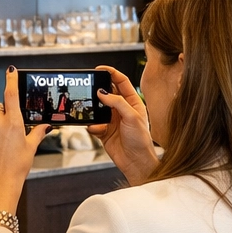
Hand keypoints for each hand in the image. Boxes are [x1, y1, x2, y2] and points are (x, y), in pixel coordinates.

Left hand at [0, 67, 48, 211]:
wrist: (1, 181)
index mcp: (13, 122)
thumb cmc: (17, 166)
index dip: (11, 80)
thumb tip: (46, 125)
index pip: (11, 94)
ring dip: (0, 126)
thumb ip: (38, 132)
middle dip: (9, 115)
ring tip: (6, 144)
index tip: (11, 71)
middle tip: (15, 131)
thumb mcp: (31, 147)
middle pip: (3, 110)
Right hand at [88, 66, 158, 185]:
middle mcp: (122, 110)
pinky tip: (96, 129)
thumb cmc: (141, 141)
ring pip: (98, 108)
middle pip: (107, 93)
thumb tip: (103, 92)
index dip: (111, 73)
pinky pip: (93, 124)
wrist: (136, 162)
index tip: (100, 69)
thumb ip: (117, 102)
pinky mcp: (104, 132)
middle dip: (98, 90)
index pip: (121, 82)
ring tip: (91, 110)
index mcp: (133, 103)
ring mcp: (112, 120)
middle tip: (90, 87)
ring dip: (93, 109)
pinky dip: (92, 126)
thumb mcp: (132, 117)